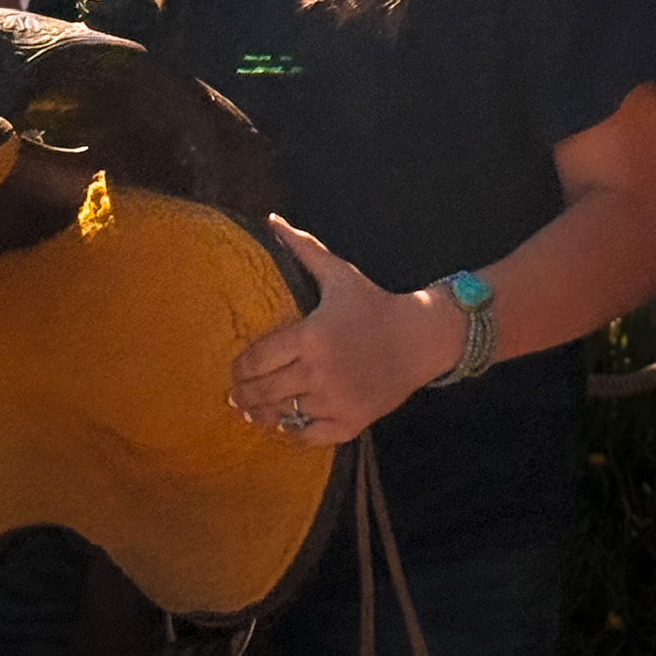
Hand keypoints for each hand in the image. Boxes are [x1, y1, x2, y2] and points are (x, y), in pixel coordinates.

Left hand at [228, 215, 463, 446]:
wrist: (421, 337)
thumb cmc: (374, 304)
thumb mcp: (338, 274)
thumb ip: (303, 248)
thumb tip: (272, 219)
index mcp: (311, 336)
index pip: (256, 360)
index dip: (239, 368)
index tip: (234, 370)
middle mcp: (320, 372)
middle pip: (263, 392)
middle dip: (243, 395)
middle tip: (235, 396)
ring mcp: (336, 400)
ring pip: (283, 416)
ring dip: (263, 415)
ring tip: (251, 413)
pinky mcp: (351, 422)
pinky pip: (310, 436)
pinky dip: (294, 433)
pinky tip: (286, 425)